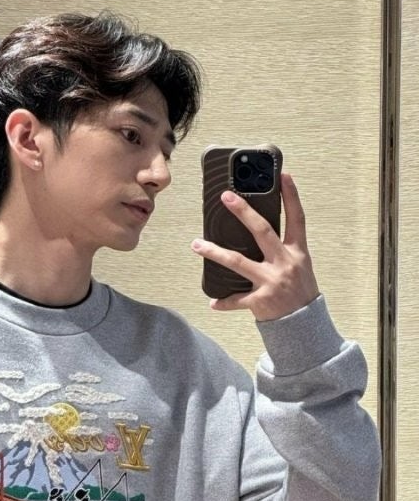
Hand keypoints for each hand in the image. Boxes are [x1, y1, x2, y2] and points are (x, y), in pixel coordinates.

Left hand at [191, 172, 320, 320]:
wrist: (304, 324)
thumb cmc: (299, 291)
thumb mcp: (299, 266)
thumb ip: (282, 249)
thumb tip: (256, 230)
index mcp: (297, 252)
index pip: (296, 218)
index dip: (291, 196)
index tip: (283, 175)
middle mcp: (285, 263)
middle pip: (262, 231)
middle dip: (243, 212)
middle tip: (225, 197)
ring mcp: (271, 281)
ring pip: (238, 262)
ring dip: (214, 252)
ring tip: (196, 244)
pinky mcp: (260, 300)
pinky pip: (236, 300)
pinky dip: (224, 302)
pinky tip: (213, 302)